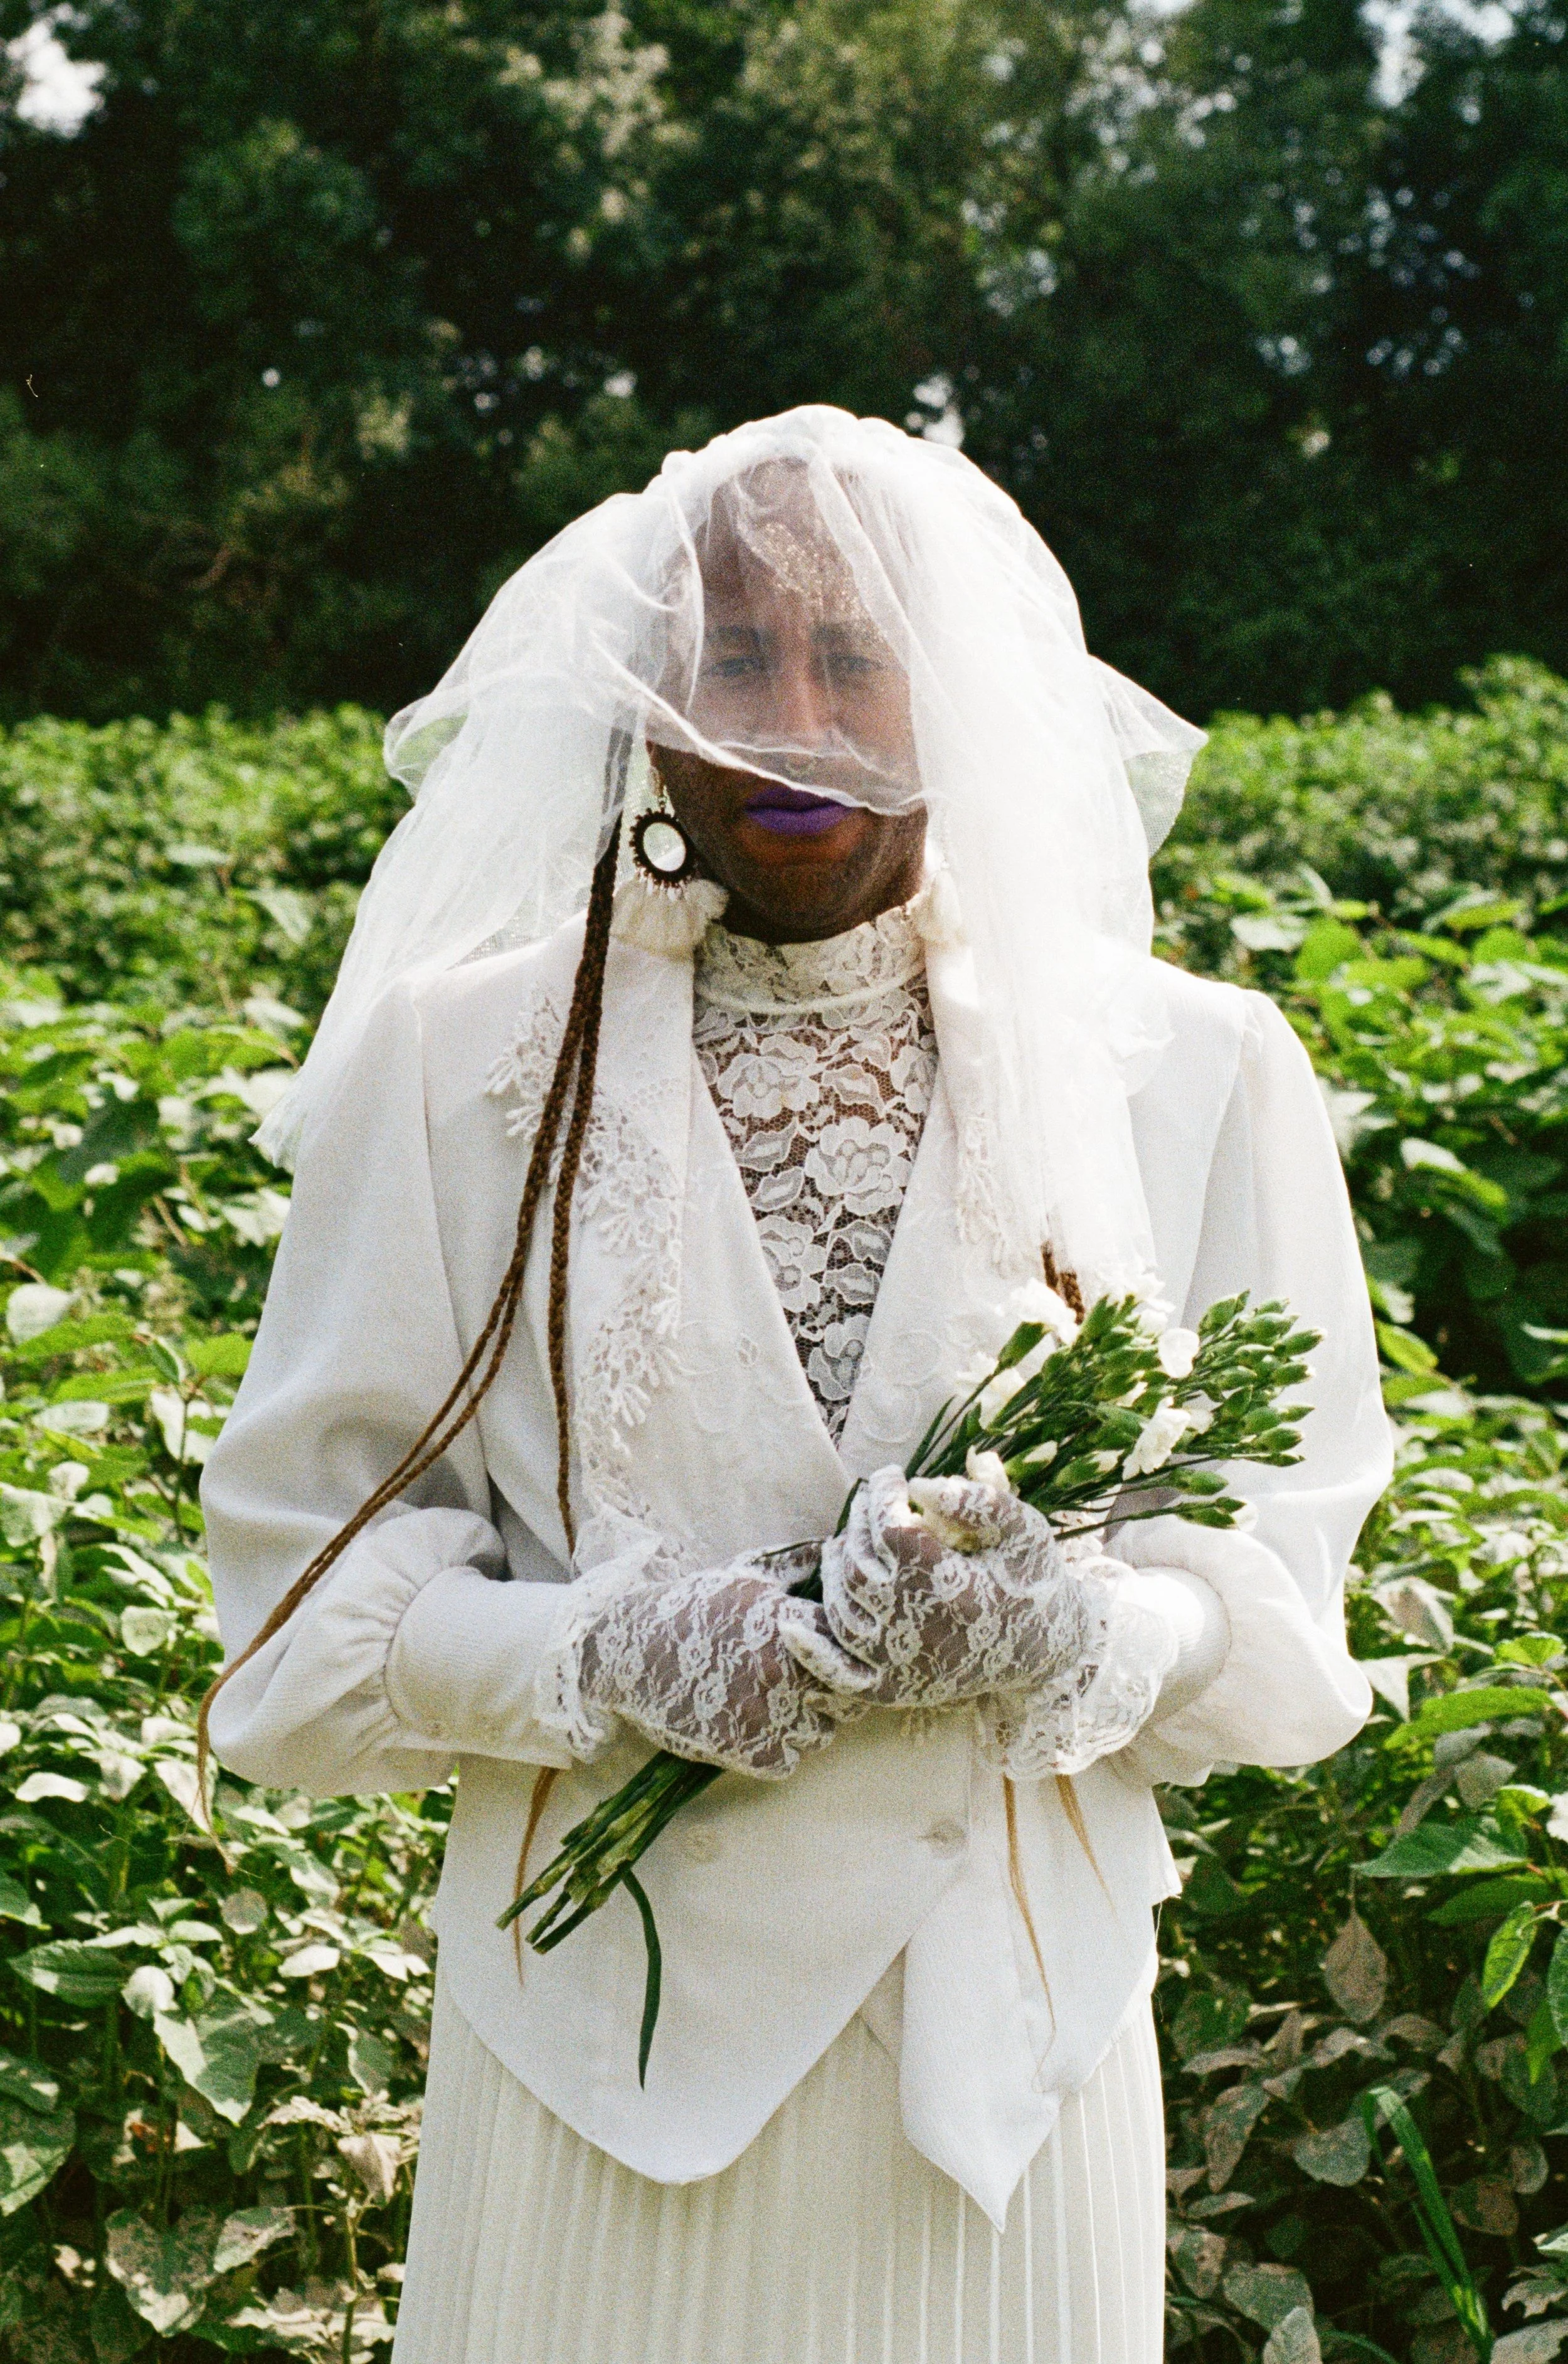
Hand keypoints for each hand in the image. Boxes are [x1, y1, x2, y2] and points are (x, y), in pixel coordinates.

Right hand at [576, 1546, 871, 1778]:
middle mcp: (783, 1670)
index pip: (854, 1651)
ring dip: (806, 1723)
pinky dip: (777, 1750)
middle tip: (805, 1685)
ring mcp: (766, 1714)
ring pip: (821, 1734)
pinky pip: (789, 1762)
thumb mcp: (744, 1574)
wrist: (630, 1650)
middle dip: (831, 1693)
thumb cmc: (691, 1607)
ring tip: (775, 1704)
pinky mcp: (746, 1750)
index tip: (829, 1655)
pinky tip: (754, 1726)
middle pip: (848, 1698)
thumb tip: (835, 1547)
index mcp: (788, 1624)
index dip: (846, 1655)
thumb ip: (796, 1564)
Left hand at [806, 1465, 1088, 1709]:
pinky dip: (813, 1652)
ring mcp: (901, 1664)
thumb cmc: (1034, 1580)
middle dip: (860, 1520)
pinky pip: (840, 1673)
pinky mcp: (893, 1689)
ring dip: (838, 1564)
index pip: (890, 1530)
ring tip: (852, 1538)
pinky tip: (792, 1626)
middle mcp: (919, 1629)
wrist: (1046, 1649)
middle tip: (874, 1500)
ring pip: (841, 1606)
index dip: (882, 1494)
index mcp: (953, 1588)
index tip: (892, 1475)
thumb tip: (921, 1485)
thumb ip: (981, 1503)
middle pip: (859, 1563)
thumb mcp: (1025, 1531)